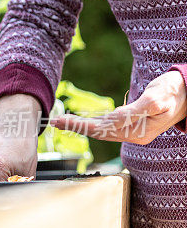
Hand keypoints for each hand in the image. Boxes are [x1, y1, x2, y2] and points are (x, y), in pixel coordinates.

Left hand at [50, 71, 186, 144]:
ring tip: (61, 121)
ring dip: (80, 125)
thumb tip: (115, 118)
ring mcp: (133, 131)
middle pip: (98, 132)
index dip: (80, 126)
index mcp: (138, 132)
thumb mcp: (158, 98)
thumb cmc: (174, 91)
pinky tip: (80, 121)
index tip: (61, 121)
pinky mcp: (132, 124)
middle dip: (75, 127)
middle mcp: (133, 136)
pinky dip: (91, 123)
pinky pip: (107, 126)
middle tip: (53, 121)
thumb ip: (137, 109)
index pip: (102, 130)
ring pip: (100, 130)